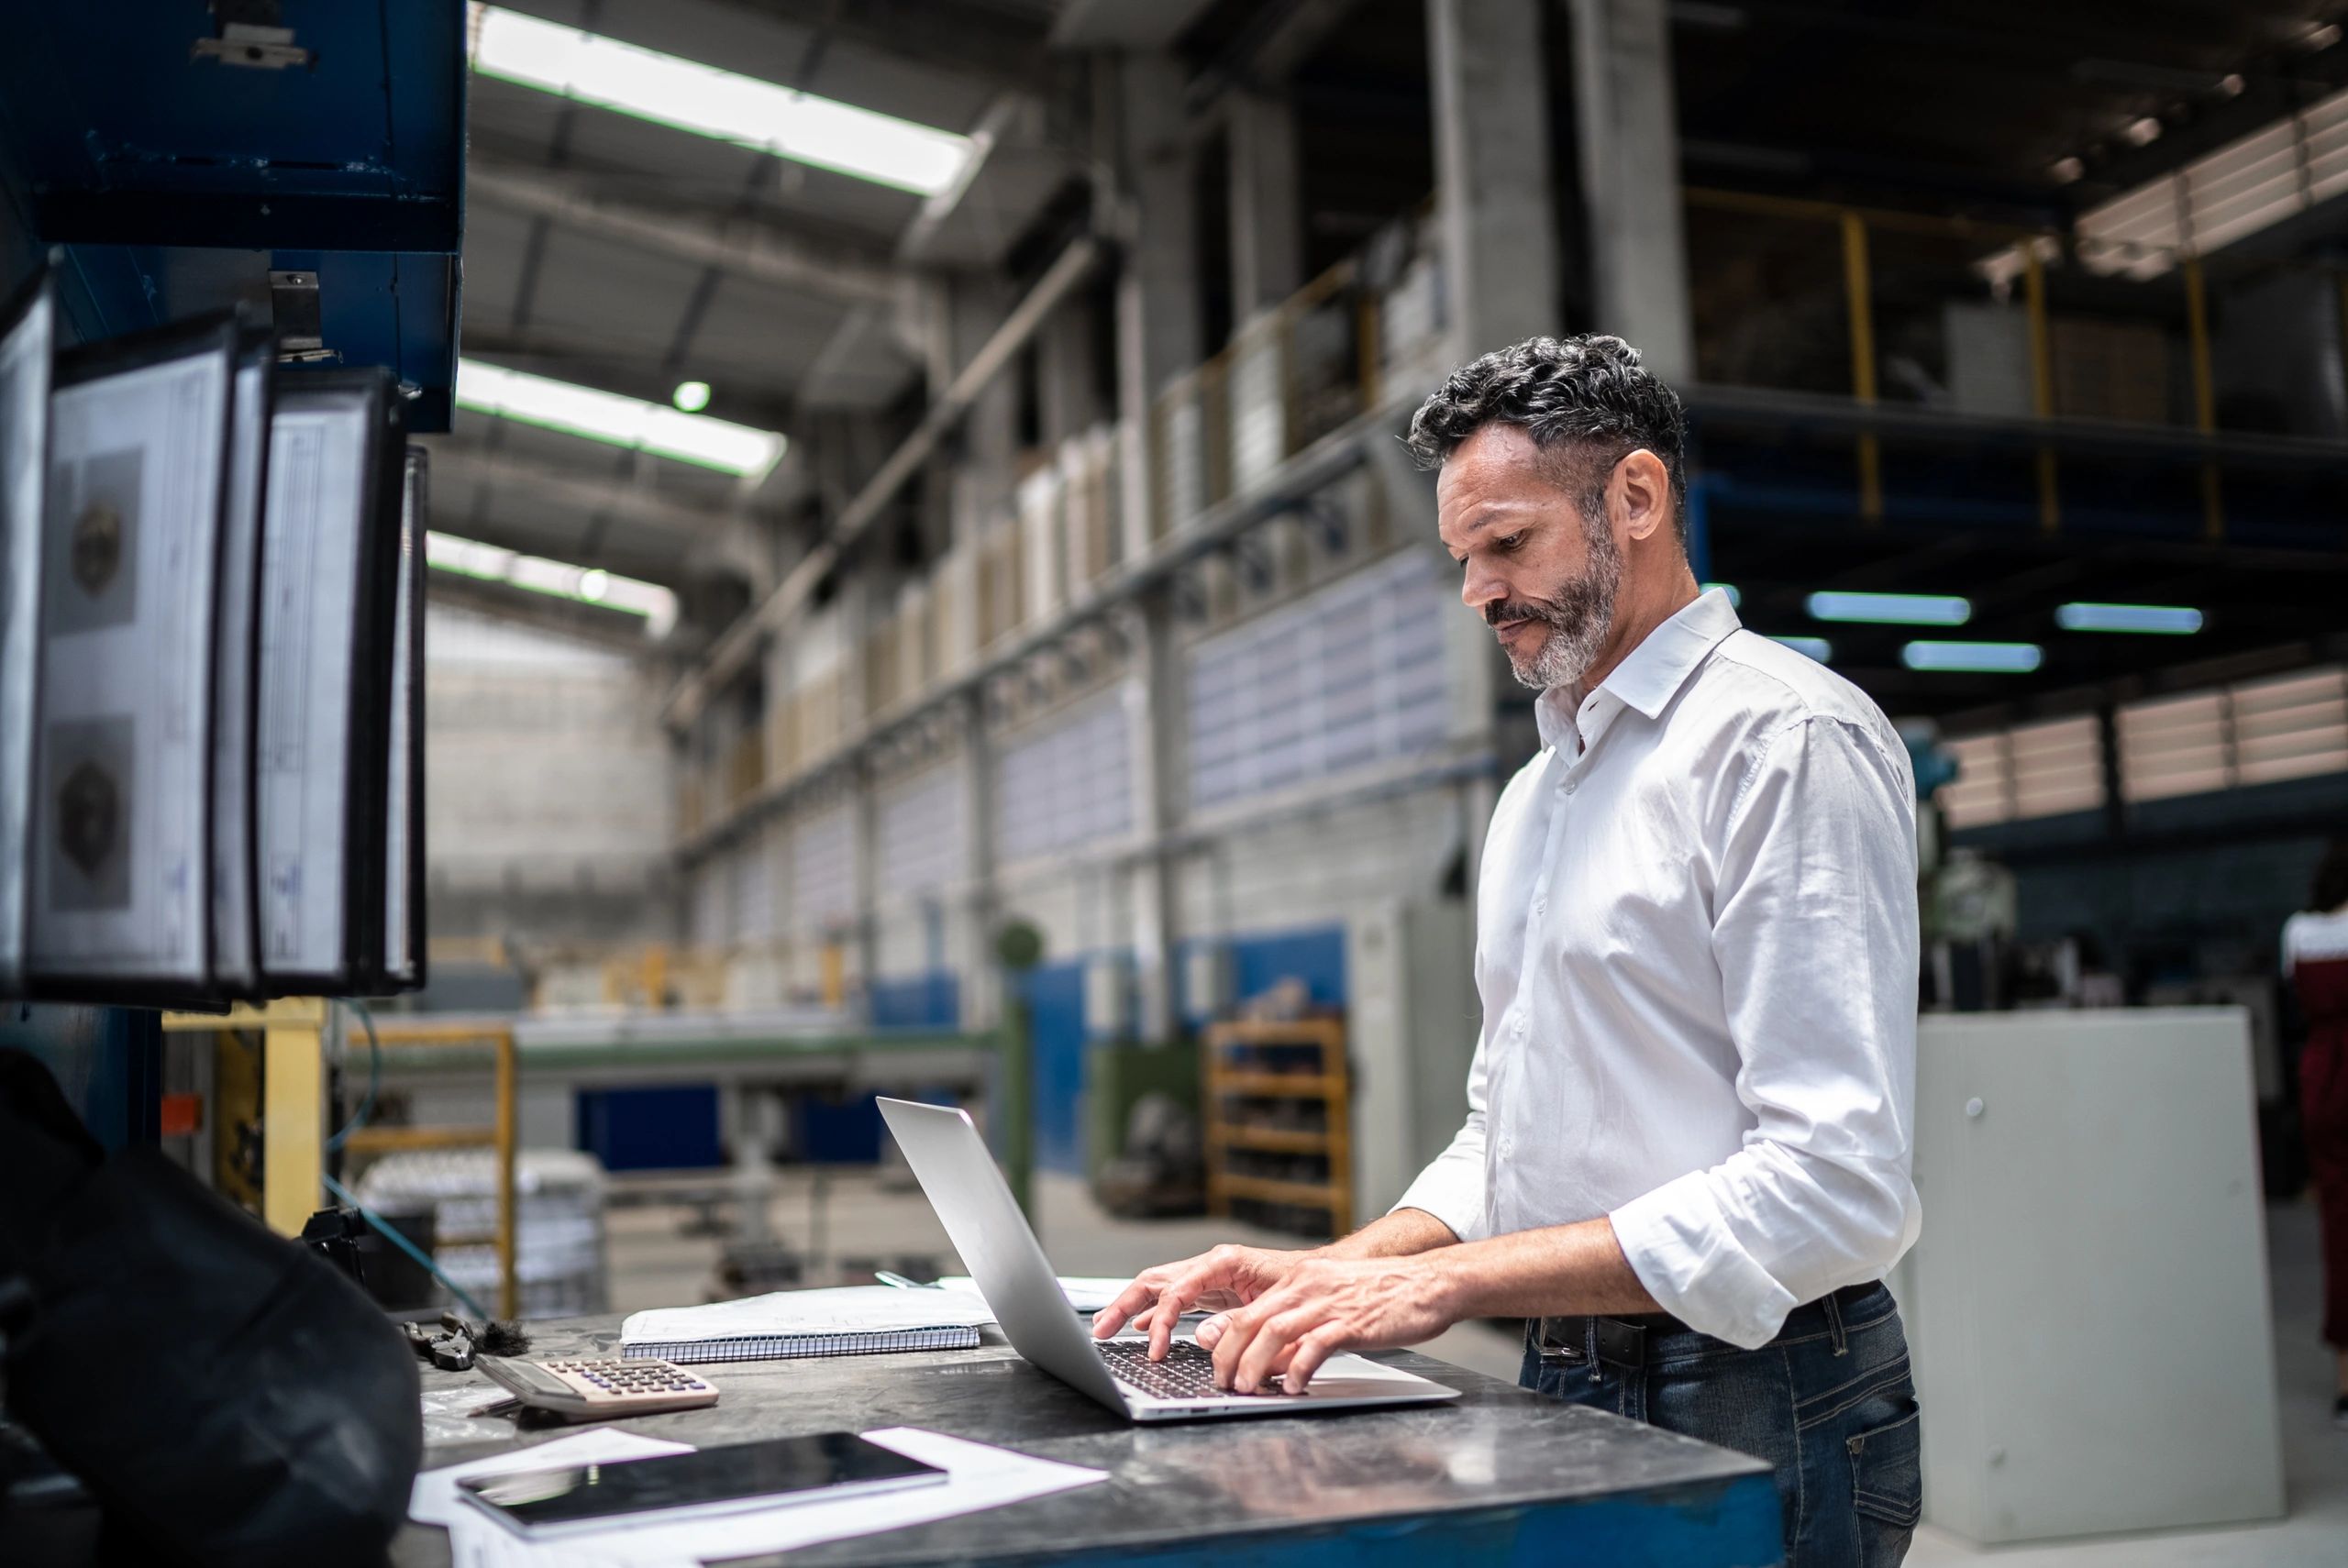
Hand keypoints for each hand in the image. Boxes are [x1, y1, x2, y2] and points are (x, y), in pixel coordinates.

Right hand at [1091, 1244, 1307, 1361]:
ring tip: (1105, 1327)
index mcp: (1223, 1262)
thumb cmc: (1304, 1286)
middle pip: (1154, 1281)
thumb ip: (1236, 1322)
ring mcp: (1208, 1276)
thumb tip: (1200, 1337)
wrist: (1324, 1276)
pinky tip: (1139, 1326)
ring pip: (1158, 1287)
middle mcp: (1210, 1265)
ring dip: (1130, 1306)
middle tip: (1100, 1330)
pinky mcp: (1211, 1290)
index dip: (1160, 1321)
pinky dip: (1153, 1311)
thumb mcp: (1273, 1306)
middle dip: (1123, 1304)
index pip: (1176, 1290)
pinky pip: (1173, 1298)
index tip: (1154, 1349)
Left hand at [1203, 1255, 1457, 1393]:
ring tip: (1248, 1388)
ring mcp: (1330, 1302)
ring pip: (1275, 1331)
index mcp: (1301, 1280)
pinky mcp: (1353, 1321)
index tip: (1218, 1367)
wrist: (1429, 1283)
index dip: (1226, 1341)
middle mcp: (1309, 1286)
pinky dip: (1299, 1367)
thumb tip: (1271, 1363)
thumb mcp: (1333, 1305)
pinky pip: (1316, 1344)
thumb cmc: (1384, 1297)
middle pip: (1253, 1320)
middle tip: (1225, 1384)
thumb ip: (1300, 1330)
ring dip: (1255, 1363)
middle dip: (1231, 1355)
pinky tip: (1295, 1385)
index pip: (1249, 1310)